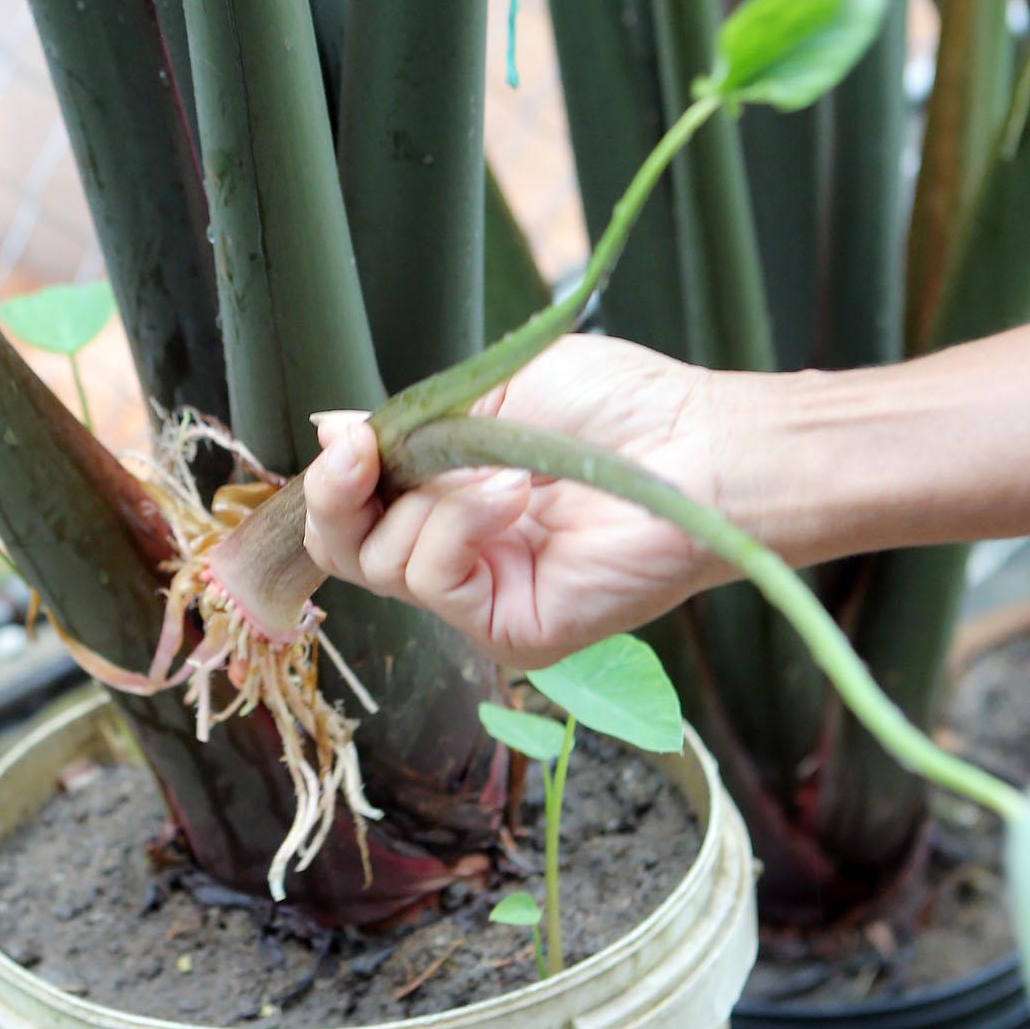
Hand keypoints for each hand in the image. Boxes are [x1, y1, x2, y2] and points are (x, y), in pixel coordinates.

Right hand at [303, 335, 727, 667]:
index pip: (359, 513)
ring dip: (427, 503)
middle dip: (337, 500)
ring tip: (498, 471)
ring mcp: (486, 599)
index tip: (349, 438)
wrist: (700, 445)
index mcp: (454, 501)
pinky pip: (435, 583)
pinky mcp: (513, 632)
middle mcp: (463, 556)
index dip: (337, 480)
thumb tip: (330, 426)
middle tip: (362, 456)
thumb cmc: (622, 411)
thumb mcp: (495, 396)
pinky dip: (457, 529)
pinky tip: (510, 496)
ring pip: (384, 567)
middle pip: (349, 553)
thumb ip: (413, 426)